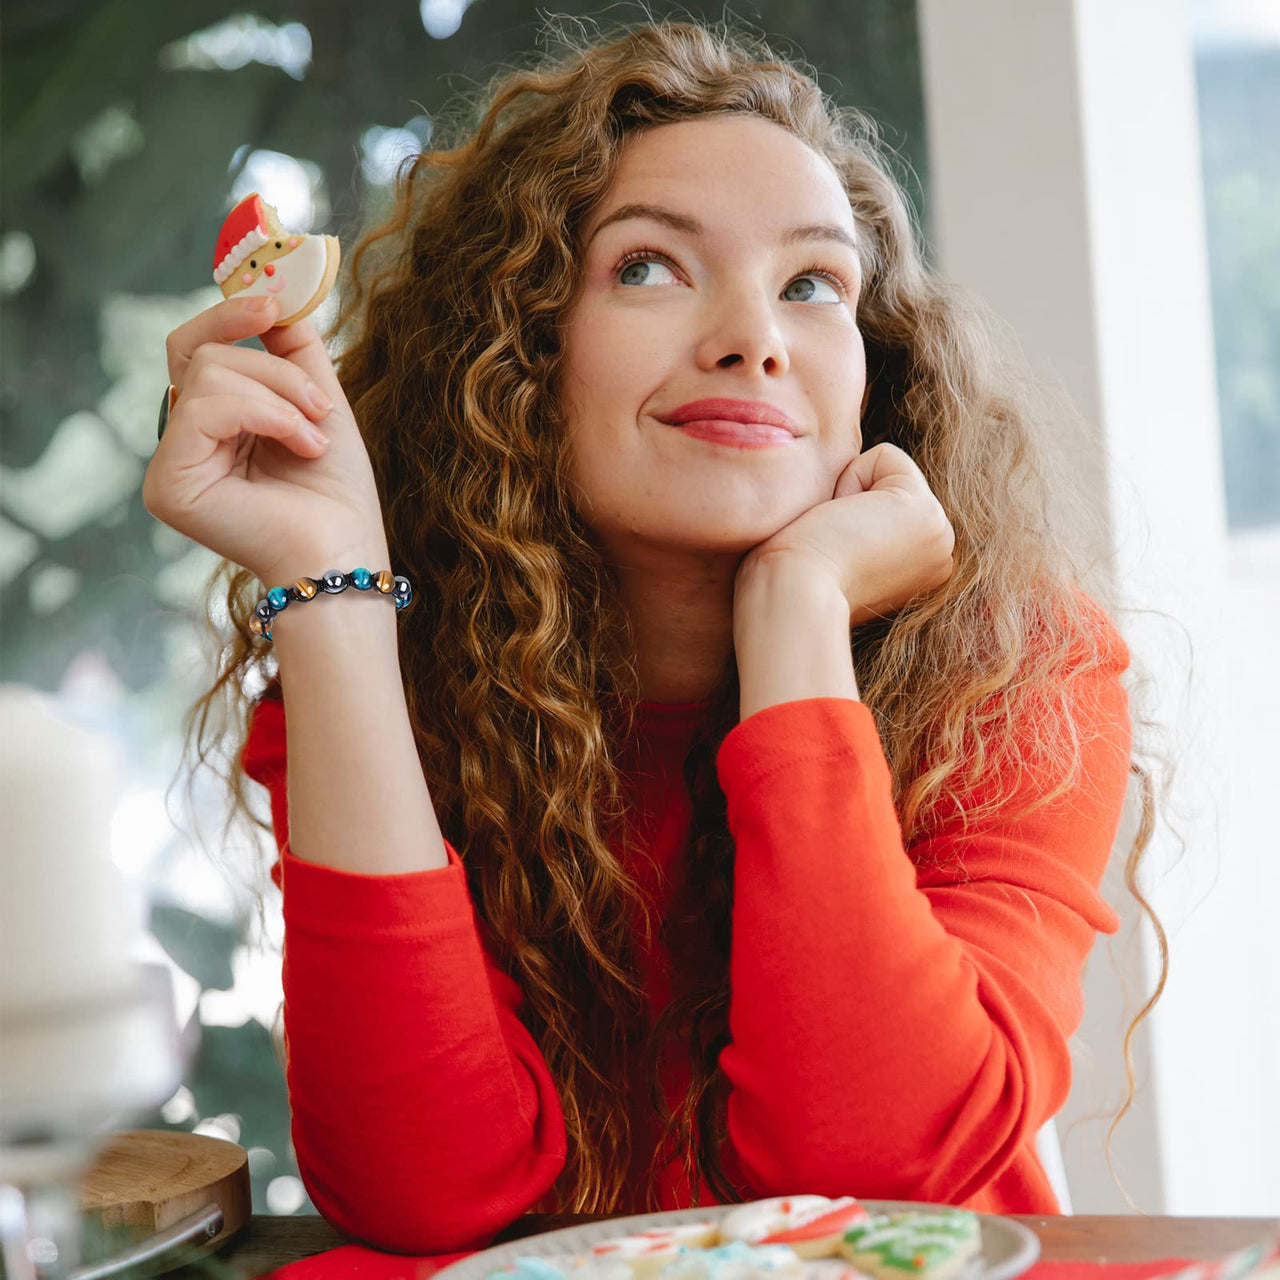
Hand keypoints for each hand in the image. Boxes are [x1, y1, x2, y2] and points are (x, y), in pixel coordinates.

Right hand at [142, 295, 390, 585]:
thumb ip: (291, 347)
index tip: (274, 304)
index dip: (229, 315)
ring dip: (279, 396)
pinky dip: (265, 413)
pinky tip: (300, 445)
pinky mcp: (167, 484)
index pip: (197, 348)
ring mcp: (168, 465)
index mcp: (213, 426)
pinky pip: (205, 406)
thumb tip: (272, 289)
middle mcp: (183, 444)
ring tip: (314, 439)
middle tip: (319, 403)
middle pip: (200, 351)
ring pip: (208, 372)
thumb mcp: (318, 400)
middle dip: (271, 366)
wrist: (347, 550)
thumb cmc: (337, 492)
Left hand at [735, 442, 955, 626]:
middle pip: (887, 483)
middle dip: (849, 500)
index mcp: (915, 570)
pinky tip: (840, 525)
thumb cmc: (788, 584)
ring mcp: (940, 538)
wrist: (792, 600)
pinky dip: (850, 478)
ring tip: (835, 539)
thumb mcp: (830, 556)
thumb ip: (851, 532)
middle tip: (831, 546)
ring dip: (847, 494)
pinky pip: (884, 455)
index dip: (841, 511)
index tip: (828, 552)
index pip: (880, 503)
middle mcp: (937, 557)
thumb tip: (839, 503)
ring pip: (886, 470)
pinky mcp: (929, 516)